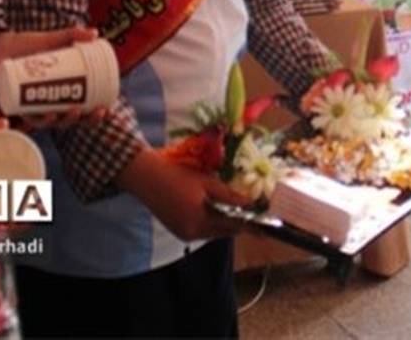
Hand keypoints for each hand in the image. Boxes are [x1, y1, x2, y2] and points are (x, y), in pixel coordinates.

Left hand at [0, 27, 108, 128]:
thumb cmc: (26, 45)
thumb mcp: (52, 40)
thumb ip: (73, 35)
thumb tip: (96, 33)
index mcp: (58, 95)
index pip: (80, 111)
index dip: (93, 116)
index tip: (105, 109)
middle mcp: (44, 104)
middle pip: (65, 120)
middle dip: (78, 120)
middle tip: (86, 110)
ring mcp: (28, 106)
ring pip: (47, 122)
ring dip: (59, 121)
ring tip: (67, 111)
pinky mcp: (12, 104)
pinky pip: (24, 118)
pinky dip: (35, 120)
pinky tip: (45, 115)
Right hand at [116, 149, 250, 240]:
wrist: (145, 177)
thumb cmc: (177, 175)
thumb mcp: (206, 182)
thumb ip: (229, 196)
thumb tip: (250, 204)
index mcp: (200, 222)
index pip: (232, 226)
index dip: (250, 226)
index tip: (265, 230)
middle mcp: (192, 233)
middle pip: (223, 232)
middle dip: (237, 225)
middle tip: (253, 218)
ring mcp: (183, 234)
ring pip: (212, 232)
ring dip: (224, 223)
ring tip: (237, 213)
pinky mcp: (177, 230)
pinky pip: (201, 230)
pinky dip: (211, 222)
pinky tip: (216, 211)